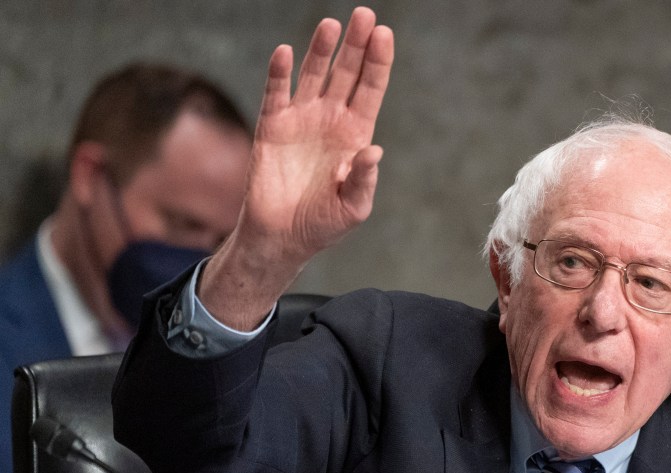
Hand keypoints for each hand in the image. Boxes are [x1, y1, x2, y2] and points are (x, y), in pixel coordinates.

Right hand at [200, 7, 393, 328]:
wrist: (282, 237)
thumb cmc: (323, 224)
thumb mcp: (353, 208)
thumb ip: (364, 180)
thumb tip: (374, 150)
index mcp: (355, 135)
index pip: (370, 89)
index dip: (378, 62)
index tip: (384, 34)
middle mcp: (330, 120)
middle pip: (346, 73)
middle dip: (356, 45)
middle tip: (364, 15)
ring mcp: (301, 119)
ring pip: (314, 75)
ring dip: (322, 50)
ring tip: (331, 25)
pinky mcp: (271, 126)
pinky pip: (276, 93)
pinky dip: (279, 73)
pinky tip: (285, 54)